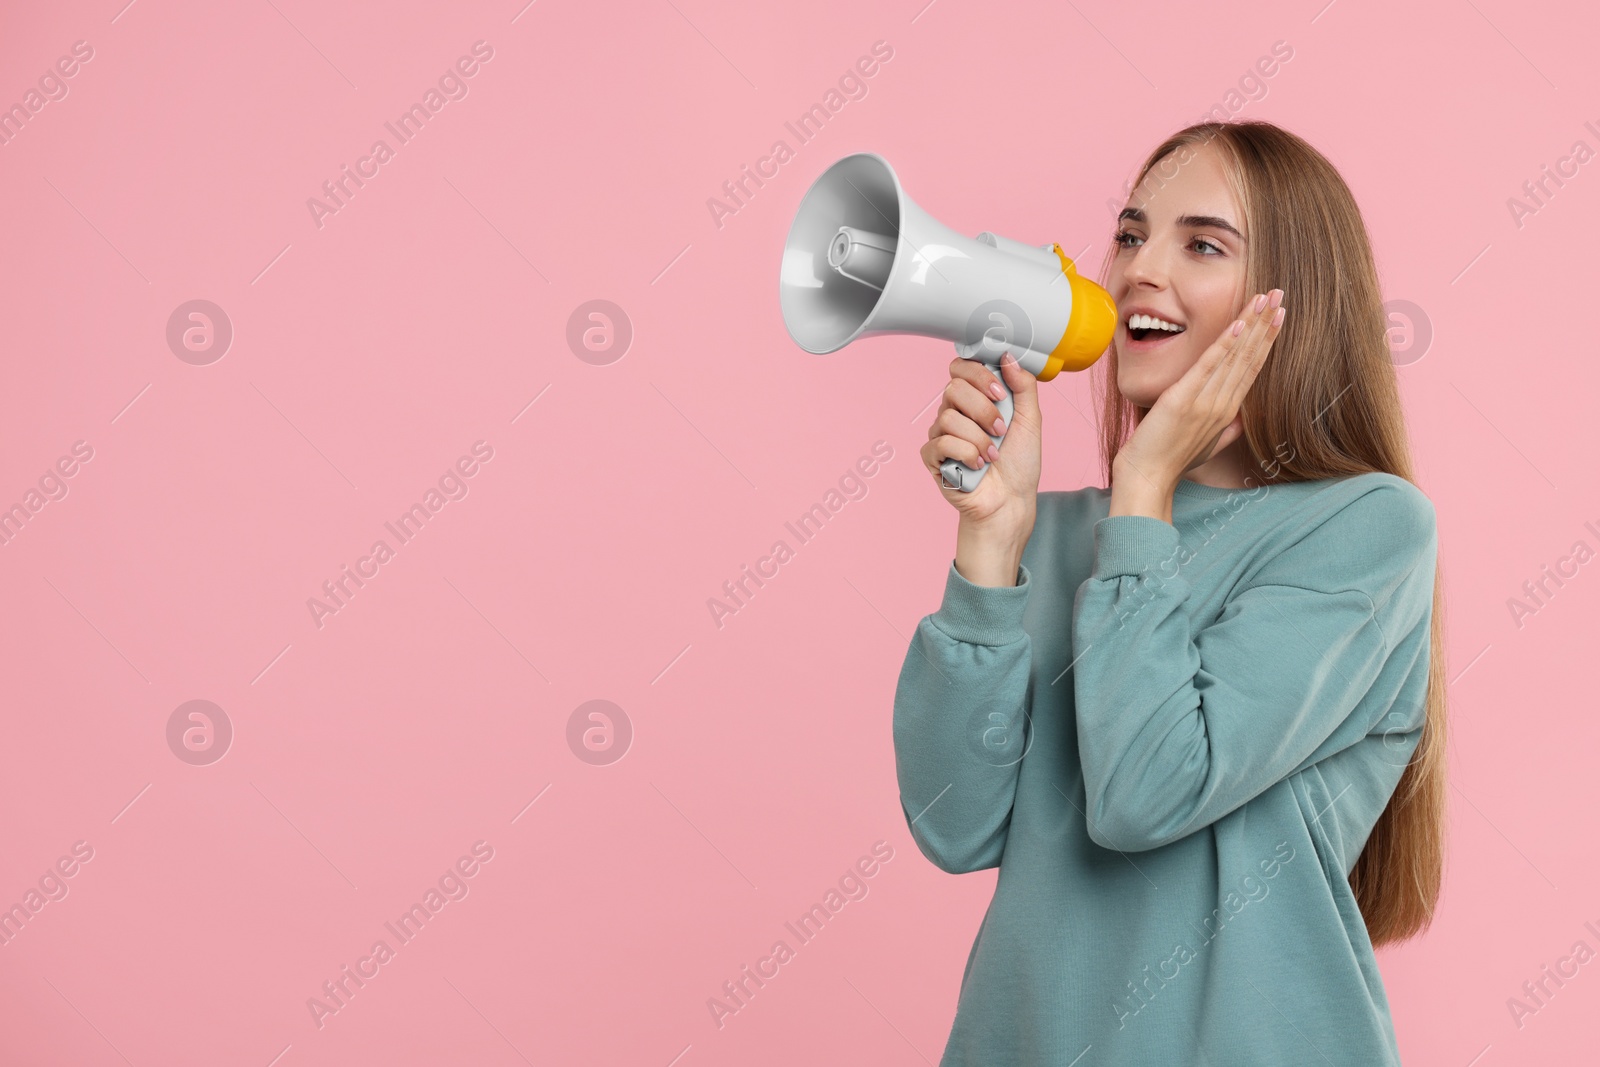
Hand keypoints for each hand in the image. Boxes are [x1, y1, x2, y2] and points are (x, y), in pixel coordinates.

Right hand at [919, 350, 1041, 531]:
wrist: (1010, 501)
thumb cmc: (1019, 463)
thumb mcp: (1031, 420)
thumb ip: (1023, 386)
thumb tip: (1007, 357)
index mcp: (975, 399)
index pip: (961, 368)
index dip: (978, 375)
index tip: (1000, 393)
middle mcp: (955, 412)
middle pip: (953, 388)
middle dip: (983, 410)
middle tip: (1001, 430)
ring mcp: (941, 433)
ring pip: (949, 417)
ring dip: (979, 439)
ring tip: (992, 455)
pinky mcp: (932, 456)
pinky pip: (941, 442)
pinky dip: (966, 454)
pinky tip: (977, 466)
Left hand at [1114, 289, 1286, 494]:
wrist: (1148, 478)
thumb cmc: (1172, 462)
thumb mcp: (1207, 446)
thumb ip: (1227, 432)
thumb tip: (1240, 423)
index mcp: (1228, 411)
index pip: (1252, 368)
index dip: (1266, 340)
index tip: (1278, 316)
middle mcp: (1223, 404)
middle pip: (1250, 356)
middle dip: (1266, 324)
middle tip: (1282, 296)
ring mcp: (1206, 401)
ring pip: (1236, 356)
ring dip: (1252, 325)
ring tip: (1266, 299)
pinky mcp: (1184, 399)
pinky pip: (1209, 366)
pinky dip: (1224, 344)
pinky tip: (1238, 324)